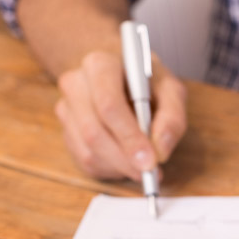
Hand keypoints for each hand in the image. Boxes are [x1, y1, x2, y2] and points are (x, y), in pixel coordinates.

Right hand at [54, 50, 186, 179]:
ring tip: (143, 166)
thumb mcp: (171, 90)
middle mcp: (75, 84)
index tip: (150, 160)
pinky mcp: (66, 131)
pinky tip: (127, 162)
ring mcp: (66, 108)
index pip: (108, 105)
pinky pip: (85, 160)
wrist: (121, 75)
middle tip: (150, 173)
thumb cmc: (148, 82)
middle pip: (94, 132)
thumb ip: (172, 119)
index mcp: (100, 65)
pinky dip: (111, 169)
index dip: (130, 137)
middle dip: (125, 159)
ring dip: (119, 167)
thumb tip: (160, 152)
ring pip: (87, 150)